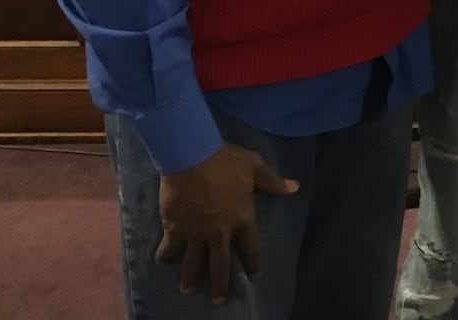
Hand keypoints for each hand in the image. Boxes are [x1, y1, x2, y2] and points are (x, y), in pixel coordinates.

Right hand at [154, 142, 298, 303]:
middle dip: (220, 284)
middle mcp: (219, 232)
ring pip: (193, 263)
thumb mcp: (254, 166)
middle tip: (219, 301)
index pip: (250, 247)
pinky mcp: (174, 228)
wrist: (192, 156)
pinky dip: (165, 256)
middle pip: (220, 264)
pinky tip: (163, 262)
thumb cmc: (226, 161)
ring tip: (189, 290)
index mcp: (242, 219)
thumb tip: (295, 187)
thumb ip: (273, 181)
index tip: (254, 276)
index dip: (252, 263)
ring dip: (191, 278)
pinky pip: (169, 248)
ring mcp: (196, 233)